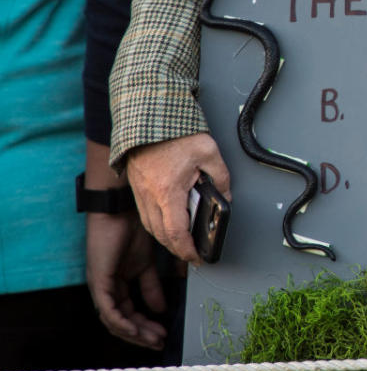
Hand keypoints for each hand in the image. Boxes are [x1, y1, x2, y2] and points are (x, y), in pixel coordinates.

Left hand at [86, 211, 166, 349]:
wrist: (121, 210)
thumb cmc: (133, 229)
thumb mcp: (149, 263)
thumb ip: (153, 286)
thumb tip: (161, 308)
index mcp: (119, 284)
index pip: (129, 313)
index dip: (146, 326)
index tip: (164, 333)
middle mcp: (107, 289)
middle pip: (121, 322)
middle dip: (142, 335)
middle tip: (160, 342)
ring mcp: (101, 286)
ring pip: (113, 321)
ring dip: (134, 333)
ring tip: (153, 339)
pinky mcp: (99, 282)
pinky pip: (108, 311)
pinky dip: (122, 323)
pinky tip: (136, 330)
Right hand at [126, 133, 230, 262]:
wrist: (149, 113)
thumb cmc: (176, 131)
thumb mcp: (209, 153)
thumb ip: (221, 178)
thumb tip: (225, 197)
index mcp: (168, 191)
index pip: (177, 232)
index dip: (187, 250)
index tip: (197, 257)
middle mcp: (150, 195)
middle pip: (161, 235)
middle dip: (177, 249)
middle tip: (192, 253)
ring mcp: (140, 191)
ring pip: (151, 226)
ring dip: (166, 238)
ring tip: (182, 241)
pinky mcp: (136, 185)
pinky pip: (145, 213)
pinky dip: (157, 223)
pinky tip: (168, 221)